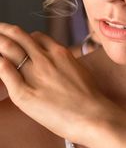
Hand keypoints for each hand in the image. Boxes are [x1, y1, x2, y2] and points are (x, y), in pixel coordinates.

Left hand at [0, 23, 110, 143]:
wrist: (95, 117)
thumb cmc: (92, 100)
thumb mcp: (81, 72)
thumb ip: (66, 64)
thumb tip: (61, 64)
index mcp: (61, 53)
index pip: (36, 36)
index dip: (22, 37)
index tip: (15, 39)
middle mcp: (45, 59)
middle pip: (17, 36)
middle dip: (2, 30)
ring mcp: (34, 75)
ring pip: (8, 48)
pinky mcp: (24, 94)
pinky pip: (5, 72)